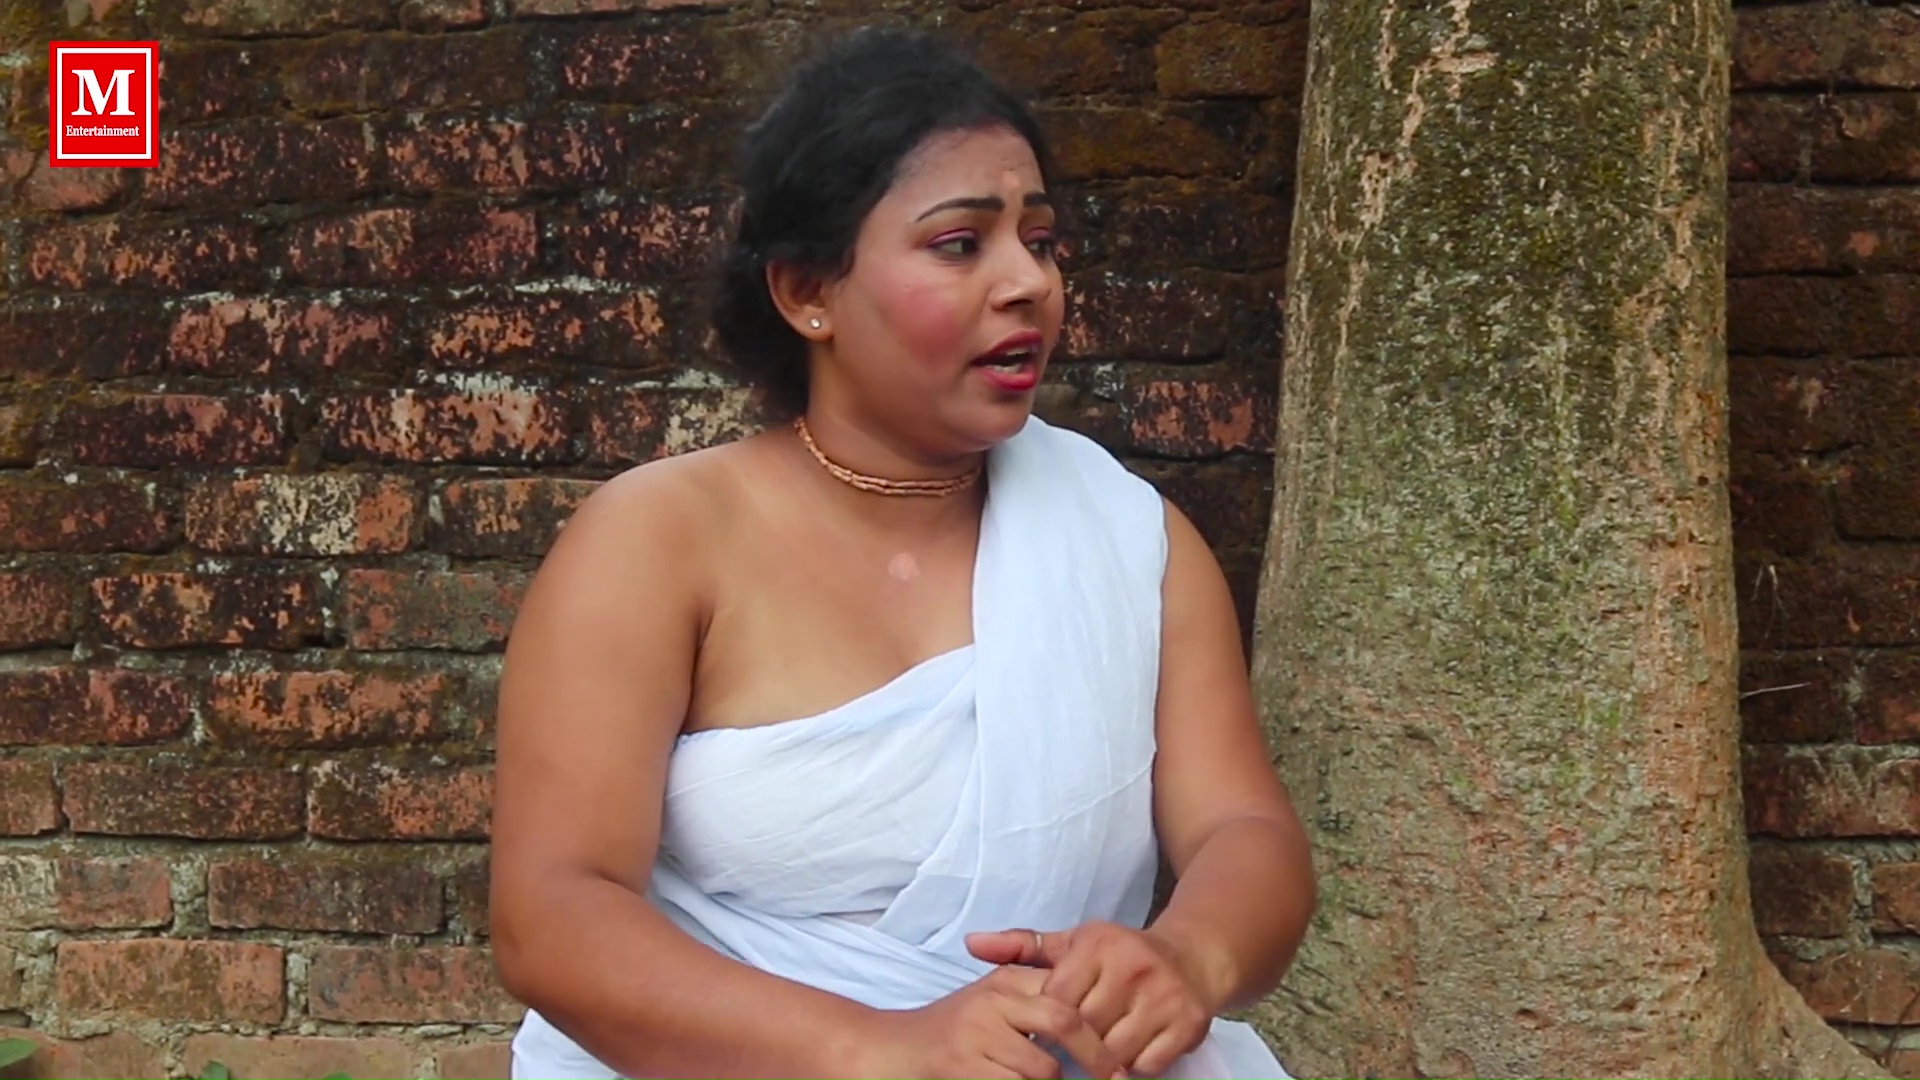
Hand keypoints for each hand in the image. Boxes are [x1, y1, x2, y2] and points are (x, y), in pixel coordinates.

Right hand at [854, 964, 1125, 1079]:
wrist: (891, 1051)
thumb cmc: (950, 1031)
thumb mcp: (989, 1000)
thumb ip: (1032, 995)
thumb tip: (1094, 1008)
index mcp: (1004, 982)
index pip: (1067, 988)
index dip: (1100, 1016)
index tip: (1124, 1042)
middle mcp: (992, 1002)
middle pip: (1065, 1021)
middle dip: (1098, 1055)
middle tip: (1118, 1077)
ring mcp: (976, 1036)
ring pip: (1043, 1067)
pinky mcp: (964, 1067)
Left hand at [965, 922, 1215, 1075]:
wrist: (1192, 957)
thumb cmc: (1119, 955)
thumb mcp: (1072, 943)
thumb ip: (1020, 945)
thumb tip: (971, 943)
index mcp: (1098, 945)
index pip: (1057, 1000)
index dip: (1047, 1022)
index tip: (1044, 1031)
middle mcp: (1133, 966)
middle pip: (1085, 1030)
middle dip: (1073, 1045)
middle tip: (1067, 1051)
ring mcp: (1164, 996)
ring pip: (1115, 1051)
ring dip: (1102, 1060)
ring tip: (1095, 1055)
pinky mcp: (1188, 1023)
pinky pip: (1147, 1064)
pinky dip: (1134, 1067)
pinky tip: (1128, 1054)